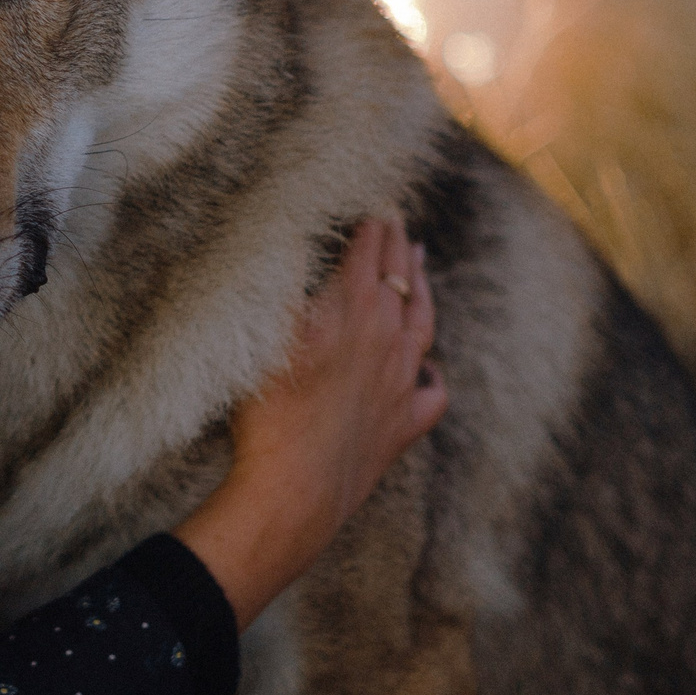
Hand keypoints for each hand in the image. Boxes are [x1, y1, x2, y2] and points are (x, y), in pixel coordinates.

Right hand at [171, 218, 446, 628]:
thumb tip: (291, 238)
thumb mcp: (264, 329)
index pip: (368, 251)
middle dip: (397, 246)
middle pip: (400, 279)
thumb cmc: (269, 409)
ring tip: (422, 266)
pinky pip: (431, 392)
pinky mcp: (403, 425)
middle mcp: (387, 338)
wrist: (295, 489)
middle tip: (396, 222)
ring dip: (423, 291)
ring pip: (424, 325)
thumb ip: (282, 280)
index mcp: (353, 306)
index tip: (373, 205)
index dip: (370, 226)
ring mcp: (401, 382)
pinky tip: (427, 367)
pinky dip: (431, 373)